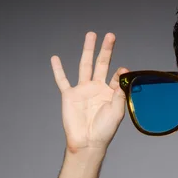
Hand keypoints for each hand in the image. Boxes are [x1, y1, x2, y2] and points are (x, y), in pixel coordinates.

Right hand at [51, 32, 127, 152]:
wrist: (88, 141)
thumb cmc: (105, 130)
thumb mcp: (117, 110)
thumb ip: (119, 91)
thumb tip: (122, 71)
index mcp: (109, 92)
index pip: (116, 76)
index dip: (120, 72)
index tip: (121, 70)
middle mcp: (96, 88)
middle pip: (101, 63)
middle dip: (105, 49)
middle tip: (110, 35)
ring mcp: (82, 90)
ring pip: (84, 65)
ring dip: (87, 50)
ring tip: (91, 35)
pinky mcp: (69, 95)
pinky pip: (62, 80)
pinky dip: (58, 69)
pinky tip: (55, 58)